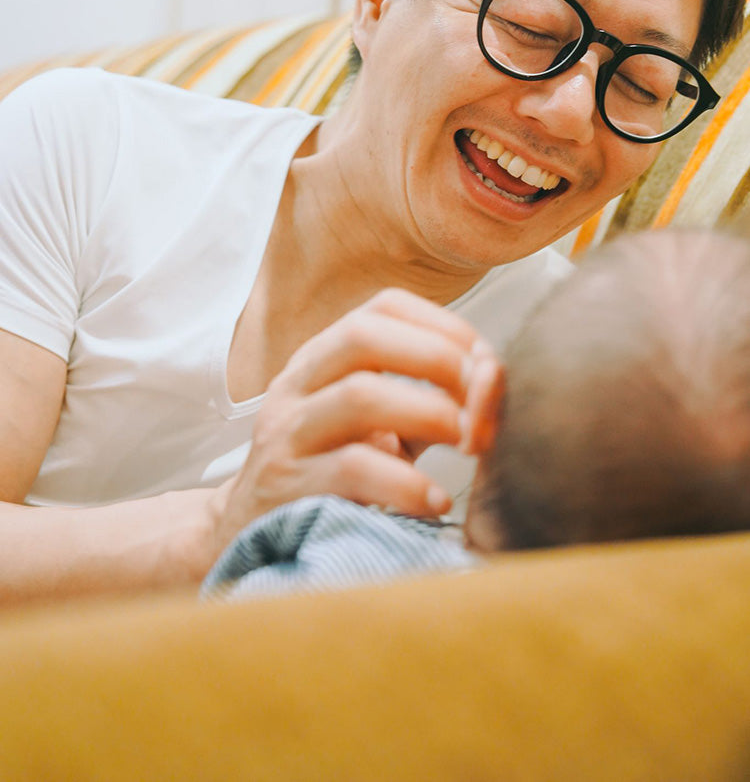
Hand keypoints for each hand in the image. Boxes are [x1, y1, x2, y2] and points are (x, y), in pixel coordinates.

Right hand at [209, 288, 501, 555]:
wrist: (249, 534)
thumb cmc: (332, 474)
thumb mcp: (376, 427)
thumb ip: (429, 402)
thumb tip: (497, 384)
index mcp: (323, 357)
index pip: (383, 308)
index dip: (445, 325)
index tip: (487, 364)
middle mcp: (298, 383)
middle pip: (364, 336)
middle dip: (438, 361)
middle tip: (481, 404)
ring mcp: (286, 432)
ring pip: (358, 395)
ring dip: (430, 414)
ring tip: (468, 444)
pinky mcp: (287, 486)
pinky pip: (351, 469)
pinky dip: (407, 483)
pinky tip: (436, 501)